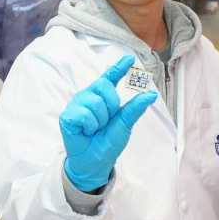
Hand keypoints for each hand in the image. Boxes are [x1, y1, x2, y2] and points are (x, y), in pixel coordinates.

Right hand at [60, 55, 157, 191]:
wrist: (95, 161)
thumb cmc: (108, 142)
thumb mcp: (125, 123)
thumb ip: (135, 108)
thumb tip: (150, 94)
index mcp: (101, 96)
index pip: (110, 78)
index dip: (118, 67)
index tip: (130, 59)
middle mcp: (88, 96)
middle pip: (104, 86)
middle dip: (111, 106)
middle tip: (106, 121)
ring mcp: (76, 104)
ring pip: (95, 102)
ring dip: (100, 121)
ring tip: (95, 129)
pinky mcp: (67, 115)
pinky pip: (84, 114)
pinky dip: (89, 126)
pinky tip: (85, 132)